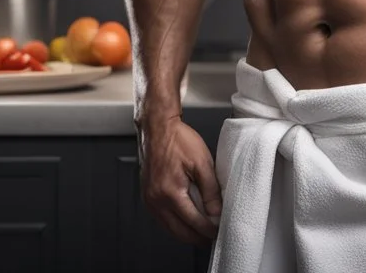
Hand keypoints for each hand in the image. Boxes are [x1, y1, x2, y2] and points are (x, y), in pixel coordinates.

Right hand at [138, 115, 222, 244]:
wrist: (157, 127)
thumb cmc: (178, 139)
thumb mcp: (202, 162)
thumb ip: (211, 190)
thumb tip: (217, 211)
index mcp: (170, 192)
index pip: (193, 221)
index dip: (208, 229)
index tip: (218, 232)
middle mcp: (156, 200)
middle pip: (179, 231)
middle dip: (197, 237)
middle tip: (211, 238)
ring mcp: (149, 199)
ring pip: (169, 228)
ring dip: (185, 233)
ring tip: (201, 233)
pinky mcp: (147, 195)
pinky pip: (161, 219)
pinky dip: (174, 224)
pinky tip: (184, 221)